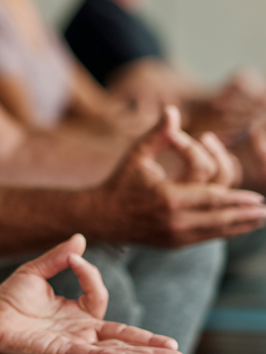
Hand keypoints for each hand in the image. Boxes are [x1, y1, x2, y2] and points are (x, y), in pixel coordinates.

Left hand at [0, 235, 186, 353]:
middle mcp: (81, 335)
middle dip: (153, 347)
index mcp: (78, 315)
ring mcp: (73, 347)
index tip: (73, 258)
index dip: (91, 276)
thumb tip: (80, 238)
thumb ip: (58, 257)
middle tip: (179, 353)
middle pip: (125, 341)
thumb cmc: (8, 299)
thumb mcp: (35, 272)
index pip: (100, 299)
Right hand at [97, 105, 264, 246]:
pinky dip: (228, 231)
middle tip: (264, 206)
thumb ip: (158, 134)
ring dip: (243, 223)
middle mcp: (176, 219)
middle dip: (245, 210)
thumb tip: (172, 110)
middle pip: (221, 213)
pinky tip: (241, 225)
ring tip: (261, 217)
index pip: (212, 192)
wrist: (103, 217)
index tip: (252, 191)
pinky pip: (210, 237)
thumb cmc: (121, 181)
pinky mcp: (177, 243)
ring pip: (220, 229)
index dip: (232, 188)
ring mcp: (178, 235)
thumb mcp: (137, 155)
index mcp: (168, 196)